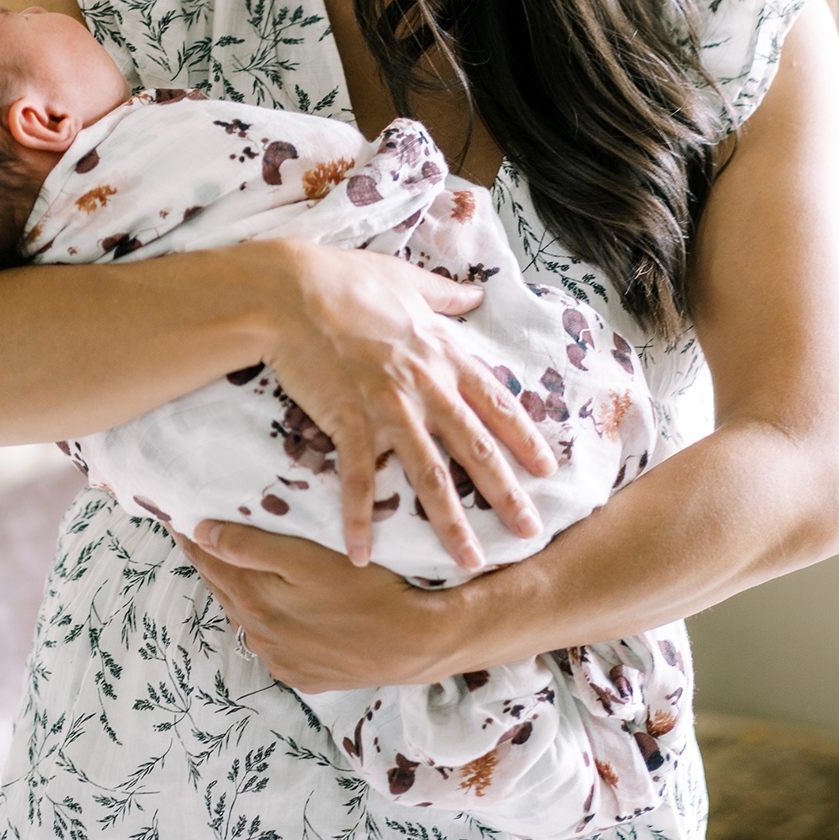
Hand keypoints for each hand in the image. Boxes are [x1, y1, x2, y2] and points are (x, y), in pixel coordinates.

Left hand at [178, 522, 452, 690]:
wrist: (418, 643)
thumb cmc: (370, 588)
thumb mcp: (311, 557)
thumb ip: (253, 546)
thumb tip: (201, 534)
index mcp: (256, 601)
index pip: (210, 562)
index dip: (191, 537)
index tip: (174, 514)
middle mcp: (262, 636)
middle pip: (225, 589)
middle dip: (210, 561)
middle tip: (198, 533)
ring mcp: (284, 660)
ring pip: (248, 618)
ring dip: (238, 591)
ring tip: (235, 565)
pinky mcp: (307, 676)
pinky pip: (274, 644)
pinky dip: (266, 622)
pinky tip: (275, 608)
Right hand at [256, 241, 555, 570]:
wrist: (291, 293)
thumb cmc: (346, 280)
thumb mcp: (407, 280)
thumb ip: (445, 295)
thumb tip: (475, 296)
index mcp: (443, 355)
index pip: (497, 404)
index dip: (524, 439)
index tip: (547, 469)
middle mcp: (426, 387)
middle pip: (476, 450)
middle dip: (506, 494)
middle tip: (530, 531)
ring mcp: (388, 409)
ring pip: (429, 475)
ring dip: (451, 523)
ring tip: (470, 560)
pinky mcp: (348, 423)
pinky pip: (357, 480)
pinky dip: (359, 518)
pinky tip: (362, 554)